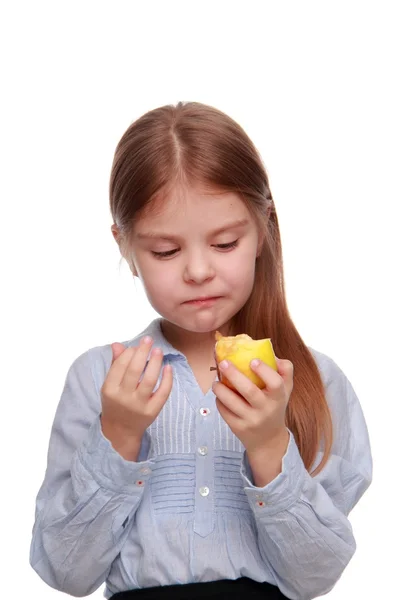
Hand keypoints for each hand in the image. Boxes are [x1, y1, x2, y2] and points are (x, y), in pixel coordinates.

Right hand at [100, 336, 172, 454]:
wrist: (120, 431)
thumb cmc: (115, 403)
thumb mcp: (110, 385)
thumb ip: (115, 364)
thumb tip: (117, 344)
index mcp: (109, 389)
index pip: (120, 366)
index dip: (129, 352)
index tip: (136, 346)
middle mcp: (123, 398)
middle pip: (135, 370)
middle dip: (143, 352)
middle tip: (149, 340)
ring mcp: (138, 406)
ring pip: (150, 380)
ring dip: (156, 362)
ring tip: (159, 351)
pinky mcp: (152, 412)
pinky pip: (162, 393)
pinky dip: (167, 379)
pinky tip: (168, 367)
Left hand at [212, 356, 293, 453]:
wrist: (268, 439)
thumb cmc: (274, 406)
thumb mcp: (285, 389)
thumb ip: (284, 370)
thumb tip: (269, 352)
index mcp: (278, 397)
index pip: (275, 383)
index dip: (264, 370)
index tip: (253, 360)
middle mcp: (266, 410)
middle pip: (249, 391)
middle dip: (234, 375)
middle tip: (223, 363)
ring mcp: (251, 420)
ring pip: (232, 402)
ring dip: (220, 389)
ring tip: (216, 381)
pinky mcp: (238, 428)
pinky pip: (224, 412)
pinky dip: (219, 401)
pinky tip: (219, 395)